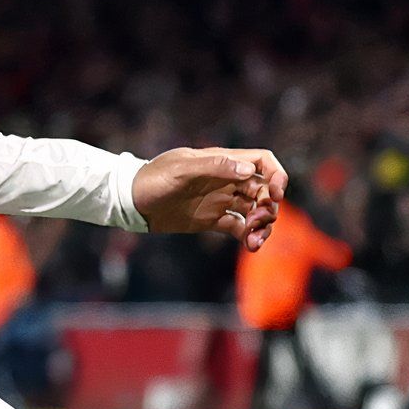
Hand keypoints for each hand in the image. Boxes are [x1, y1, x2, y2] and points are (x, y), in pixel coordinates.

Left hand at [133, 147, 285, 249]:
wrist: (131, 201)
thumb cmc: (153, 178)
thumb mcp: (181, 169)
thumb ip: (215, 167)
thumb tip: (249, 170)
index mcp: (223, 162)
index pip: (263, 161)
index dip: (277, 175)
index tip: (276, 195)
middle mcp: (227, 180)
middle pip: (264, 189)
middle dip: (269, 206)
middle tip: (257, 221)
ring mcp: (221, 200)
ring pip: (255, 211)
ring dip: (263, 225)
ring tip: (255, 240)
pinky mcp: (213, 220)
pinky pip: (240, 228)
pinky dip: (250, 237)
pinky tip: (251, 246)